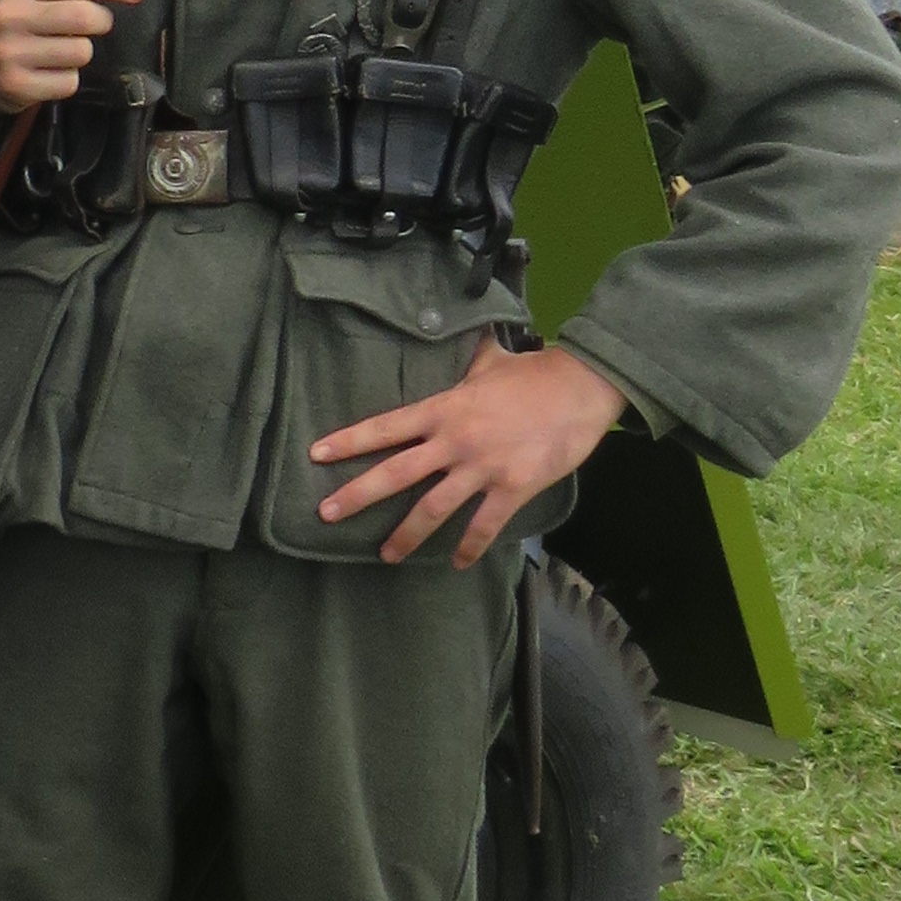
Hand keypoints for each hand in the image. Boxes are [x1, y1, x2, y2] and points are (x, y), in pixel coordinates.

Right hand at [0, 0, 149, 115]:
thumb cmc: (29, 21)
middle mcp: (8, 14)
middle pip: (83, 15)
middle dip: (102, 21)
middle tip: (96, 25)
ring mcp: (8, 51)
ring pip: (81, 51)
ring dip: (82, 52)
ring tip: (62, 50)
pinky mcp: (15, 84)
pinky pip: (69, 82)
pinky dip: (68, 79)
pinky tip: (51, 72)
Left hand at [313, 340, 626, 566]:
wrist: (583, 387)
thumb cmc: (535, 373)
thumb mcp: (489, 362)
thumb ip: (463, 364)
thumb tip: (450, 338)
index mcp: (444, 409)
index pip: (386, 427)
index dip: (349, 441)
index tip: (317, 455)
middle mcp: (455, 441)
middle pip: (396, 473)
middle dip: (357, 495)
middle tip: (325, 514)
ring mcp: (483, 467)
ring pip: (433, 508)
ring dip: (407, 535)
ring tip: (386, 555)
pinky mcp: (513, 487)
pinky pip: (484, 525)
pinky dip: (468, 547)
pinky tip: (456, 563)